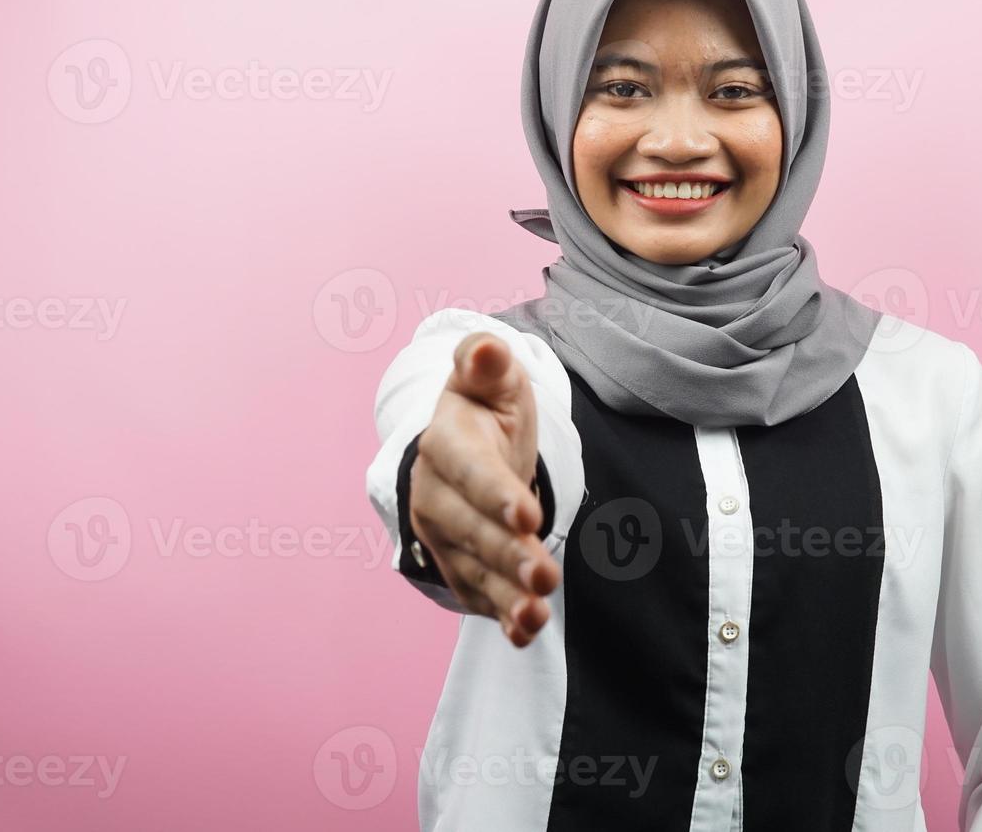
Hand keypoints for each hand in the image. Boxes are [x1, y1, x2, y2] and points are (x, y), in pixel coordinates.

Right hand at [409, 331, 562, 646]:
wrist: (465, 448)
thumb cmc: (485, 409)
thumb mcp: (492, 379)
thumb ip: (488, 363)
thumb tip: (486, 347)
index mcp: (446, 444)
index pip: (470, 471)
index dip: (496, 493)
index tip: (528, 514)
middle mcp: (436, 496)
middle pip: (472, 530)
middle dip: (508, 555)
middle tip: (545, 576)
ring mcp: (444, 536)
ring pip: (475, 571)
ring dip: (505, 596)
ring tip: (537, 615)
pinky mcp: (459, 566)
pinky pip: (478, 595)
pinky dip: (500, 616)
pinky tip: (524, 633)